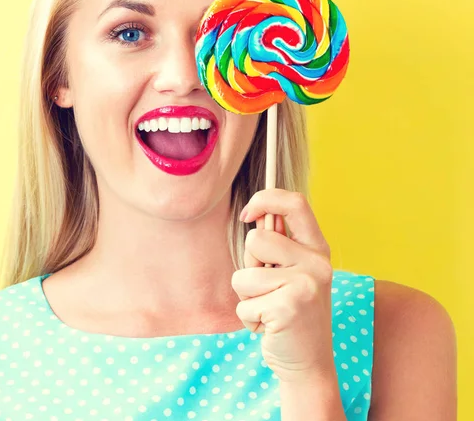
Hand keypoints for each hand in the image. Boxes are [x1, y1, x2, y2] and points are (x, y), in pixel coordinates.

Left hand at [231, 188, 334, 383]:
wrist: (310, 364)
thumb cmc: (293, 313)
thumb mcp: (293, 274)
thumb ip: (278, 245)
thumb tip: (255, 214)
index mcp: (318, 249)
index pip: (295, 203)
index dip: (266, 199)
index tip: (247, 214)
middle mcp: (317, 263)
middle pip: (256, 240)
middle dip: (249, 266)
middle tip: (267, 290)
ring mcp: (305, 285)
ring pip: (243, 275)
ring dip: (246, 297)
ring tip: (269, 309)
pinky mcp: (288, 308)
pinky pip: (243, 304)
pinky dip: (248, 319)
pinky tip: (270, 327)